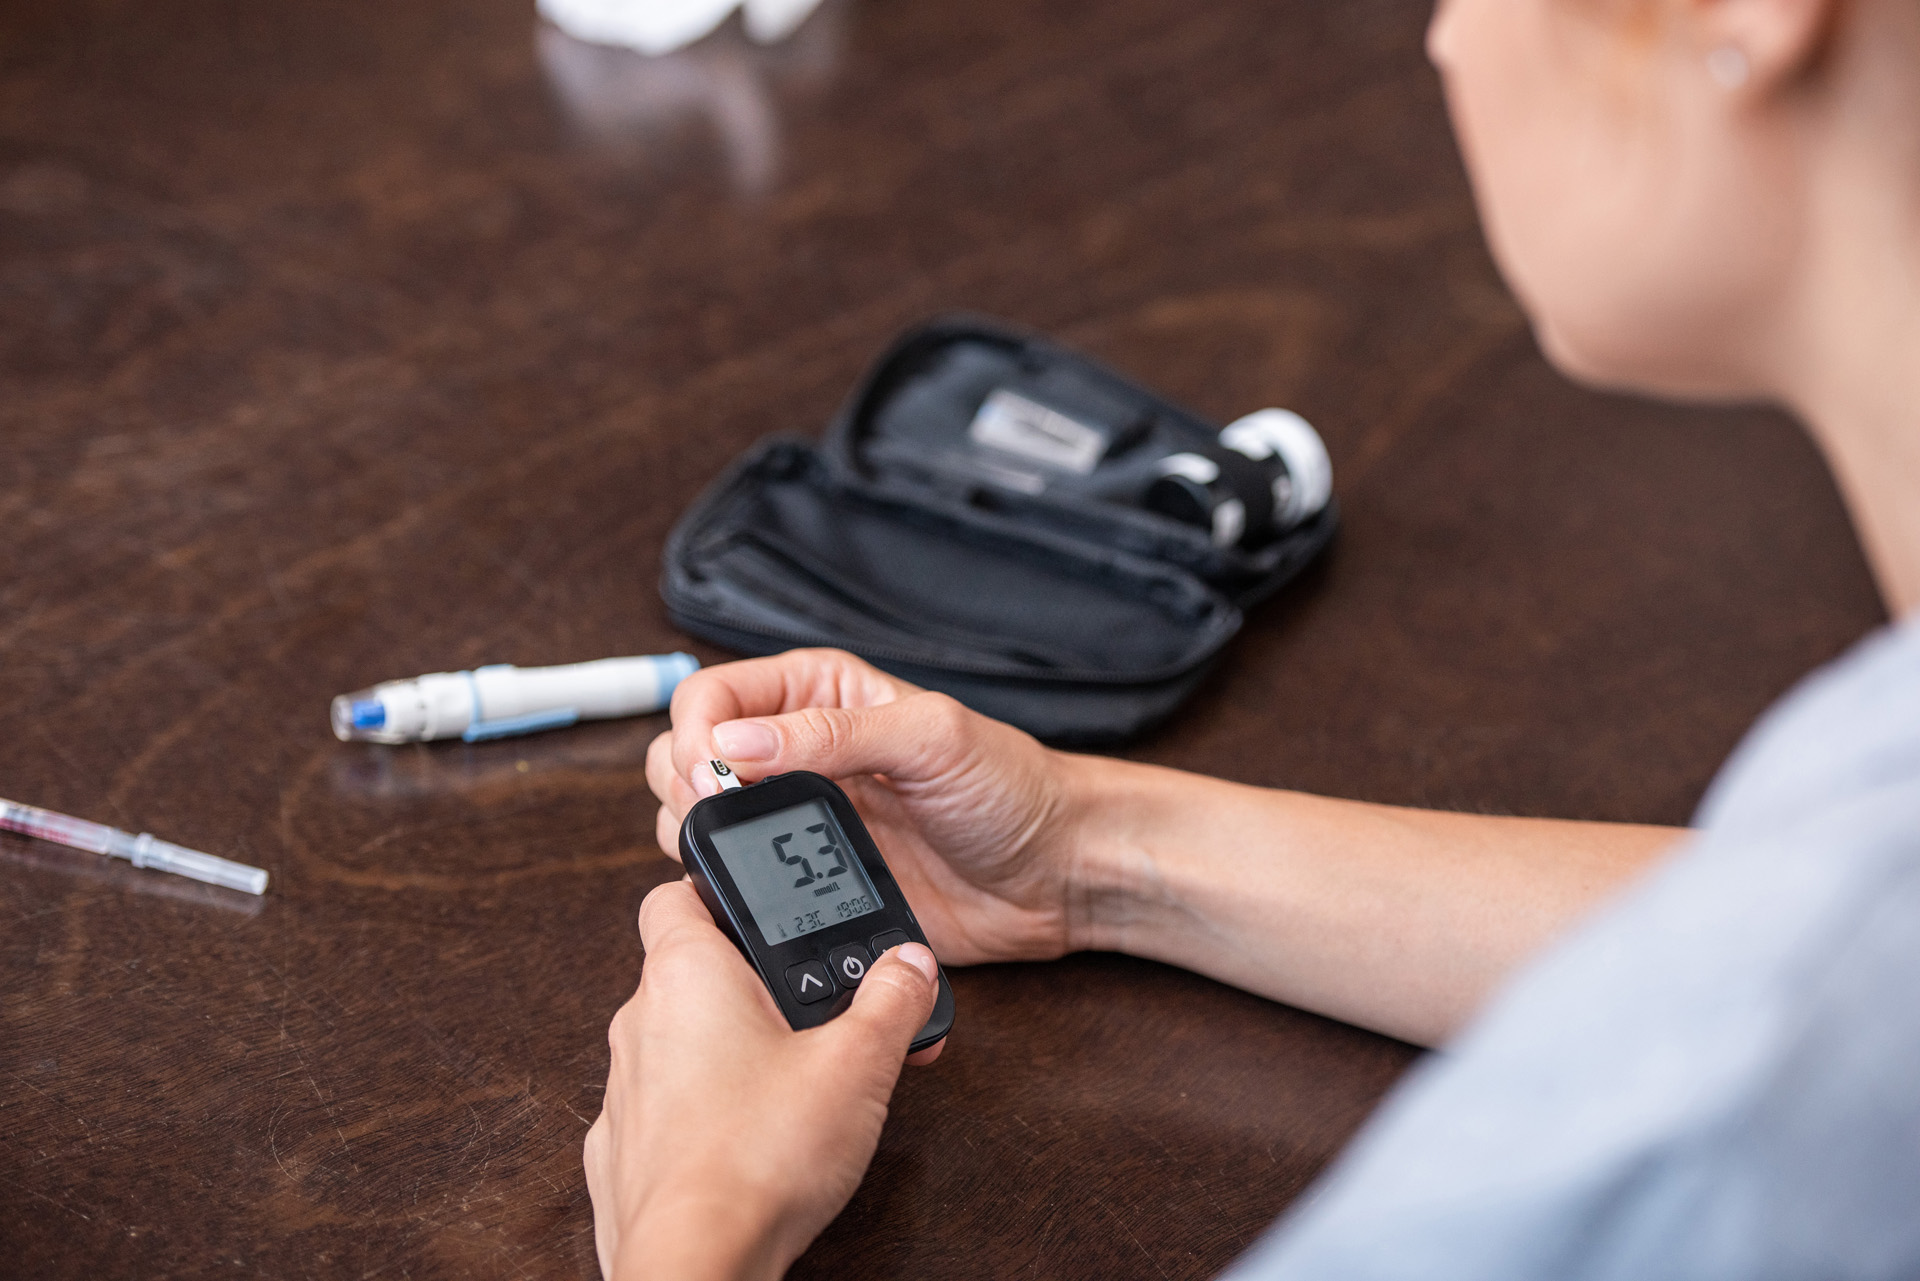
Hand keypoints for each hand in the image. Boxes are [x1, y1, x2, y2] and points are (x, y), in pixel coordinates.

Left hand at [584, 880, 942, 1280]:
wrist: (696, 1265)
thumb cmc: (760, 1157)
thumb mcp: (858, 1065)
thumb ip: (891, 1003)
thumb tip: (910, 964)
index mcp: (686, 974)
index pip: (676, 894)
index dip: (720, 893)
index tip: (769, 912)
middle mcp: (640, 1022)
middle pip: (692, 974)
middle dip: (757, 988)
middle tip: (820, 1012)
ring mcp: (625, 1094)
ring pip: (681, 1045)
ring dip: (733, 1052)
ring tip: (802, 1083)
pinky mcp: (622, 1156)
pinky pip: (667, 1113)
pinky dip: (706, 1116)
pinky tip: (757, 1141)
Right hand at [645, 649, 1081, 964]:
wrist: (1054, 872)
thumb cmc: (1010, 787)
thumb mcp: (931, 736)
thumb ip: (832, 735)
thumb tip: (735, 741)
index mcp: (818, 693)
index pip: (710, 695)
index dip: (695, 733)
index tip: (713, 773)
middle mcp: (795, 750)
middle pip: (683, 754)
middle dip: (686, 784)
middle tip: (727, 814)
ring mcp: (795, 819)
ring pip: (694, 820)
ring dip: (701, 837)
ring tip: (754, 852)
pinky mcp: (806, 881)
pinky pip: (737, 883)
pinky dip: (729, 889)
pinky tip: (763, 893)